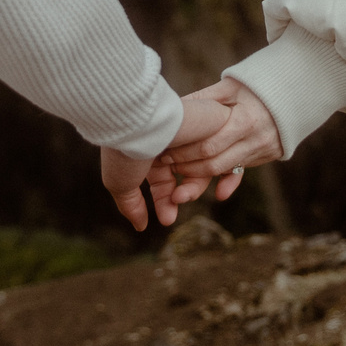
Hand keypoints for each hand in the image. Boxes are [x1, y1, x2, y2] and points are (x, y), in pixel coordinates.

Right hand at [101, 94, 232, 230]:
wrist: (138, 119)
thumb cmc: (124, 151)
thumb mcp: (121, 184)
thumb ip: (131, 204)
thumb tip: (140, 226)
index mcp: (152, 151)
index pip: (165, 182)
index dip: (166, 202)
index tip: (167, 219)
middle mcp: (173, 140)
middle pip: (191, 176)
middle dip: (187, 193)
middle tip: (179, 200)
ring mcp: (193, 129)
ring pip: (208, 165)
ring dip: (196, 181)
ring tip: (183, 189)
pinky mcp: (215, 120)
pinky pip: (224, 149)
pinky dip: (212, 160)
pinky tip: (200, 159)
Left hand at [158, 78, 283, 204]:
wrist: (294, 92)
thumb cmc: (256, 84)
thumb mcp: (230, 86)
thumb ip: (203, 99)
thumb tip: (173, 110)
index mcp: (245, 120)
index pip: (209, 145)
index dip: (185, 151)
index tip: (165, 150)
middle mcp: (255, 140)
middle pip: (215, 163)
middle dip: (187, 166)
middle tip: (166, 163)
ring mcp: (262, 150)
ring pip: (226, 170)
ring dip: (199, 176)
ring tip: (178, 172)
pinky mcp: (265, 156)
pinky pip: (243, 171)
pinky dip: (229, 183)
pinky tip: (218, 194)